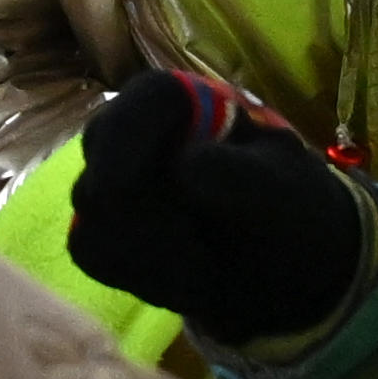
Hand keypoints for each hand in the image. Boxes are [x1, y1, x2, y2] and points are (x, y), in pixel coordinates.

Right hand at [59, 67, 377, 346]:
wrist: (283, 262)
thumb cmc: (286, 207)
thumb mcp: (281, 190)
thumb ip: (240, 176)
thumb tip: (185, 167)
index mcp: (179, 101)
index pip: (139, 106)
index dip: (124, 143)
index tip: (122, 190)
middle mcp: (132, 131)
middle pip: (101, 164)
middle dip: (145, 222)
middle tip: (200, 253)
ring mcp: (109, 180)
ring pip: (91, 217)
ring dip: (149, 255)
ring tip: (206, 267)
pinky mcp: (99, 226)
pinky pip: (92, 252)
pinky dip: (138, 275)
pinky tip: (183, 277)